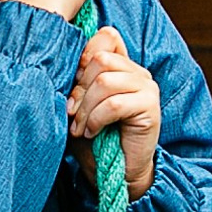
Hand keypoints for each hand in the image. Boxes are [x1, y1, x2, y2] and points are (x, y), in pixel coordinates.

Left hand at [70, 25, 160, 199]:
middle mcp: (137, 73)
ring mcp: (147, 88)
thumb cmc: (93, 139)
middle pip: (100, 60)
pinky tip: (92, 132)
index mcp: (121, 67)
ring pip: (105, 80)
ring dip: (85, 108)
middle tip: (72, 114)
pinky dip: (96, 119)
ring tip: (81, 127)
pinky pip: (114, 104)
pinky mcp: (150, 108)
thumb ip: (75, 82)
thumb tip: (61, 62)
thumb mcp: (77, 106)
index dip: (84, 54)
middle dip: (78, 89)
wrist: (114, 173)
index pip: (107, 37)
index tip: (72, 83)